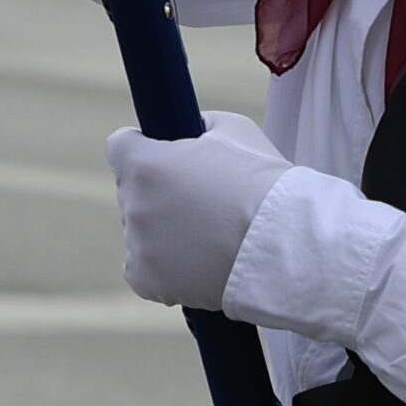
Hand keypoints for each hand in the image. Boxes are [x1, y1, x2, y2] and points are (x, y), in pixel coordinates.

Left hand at [106, 111, 294, 312]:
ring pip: (140, 231)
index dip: (142, 149)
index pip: (119, 147)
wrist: (286, 246)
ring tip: (209, 237)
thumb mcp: (234, 130)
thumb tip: (190, 128)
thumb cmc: (264, 183)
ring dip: (163, 231)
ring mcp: (138, 244)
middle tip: (202, 204)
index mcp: (144, 164)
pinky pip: (141, 269)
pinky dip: (160, 268)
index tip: (162, 158)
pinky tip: (191, 262)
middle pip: (134, 192)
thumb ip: (199, 125)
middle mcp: (133, 203)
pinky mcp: (147, 280)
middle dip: (159, 194)